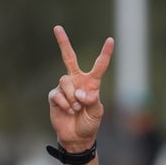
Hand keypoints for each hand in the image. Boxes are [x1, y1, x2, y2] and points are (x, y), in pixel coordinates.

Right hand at [47, 25, 113, 150]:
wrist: (77, 136)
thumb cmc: (90, 123)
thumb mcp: (97, 112)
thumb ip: (92, 100)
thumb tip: (80, 92)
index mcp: (92, 83)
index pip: (100, 65)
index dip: (105, 53)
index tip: (111, 40)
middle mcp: (77, 81)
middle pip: (69, 58)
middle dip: (63, 43)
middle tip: (57, 28)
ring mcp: (64, 87)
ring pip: (65, 82)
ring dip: (72, 98)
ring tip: (76, 109)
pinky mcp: (54, 95)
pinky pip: (57, 94)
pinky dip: (64, 104)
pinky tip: (68, 111)